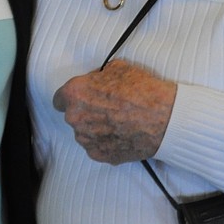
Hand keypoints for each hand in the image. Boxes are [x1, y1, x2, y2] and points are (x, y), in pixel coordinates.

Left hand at [52, 58, 176, 164]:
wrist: (164, 119)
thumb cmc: (142, 92)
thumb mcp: (118, 68)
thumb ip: (98, 76)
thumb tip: (97, 80)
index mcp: (75, 94)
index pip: (59, 99)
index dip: (72, 98)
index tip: (83, 98)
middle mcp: (76, 119)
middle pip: (73, 116)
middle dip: (86, 112)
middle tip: (107, 109)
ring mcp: (86, 140)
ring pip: (84, 133)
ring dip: (95, 128)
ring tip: (118, 122)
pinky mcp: (99, 155)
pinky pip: (96, 147)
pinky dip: (106, 142)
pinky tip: (122, 134)